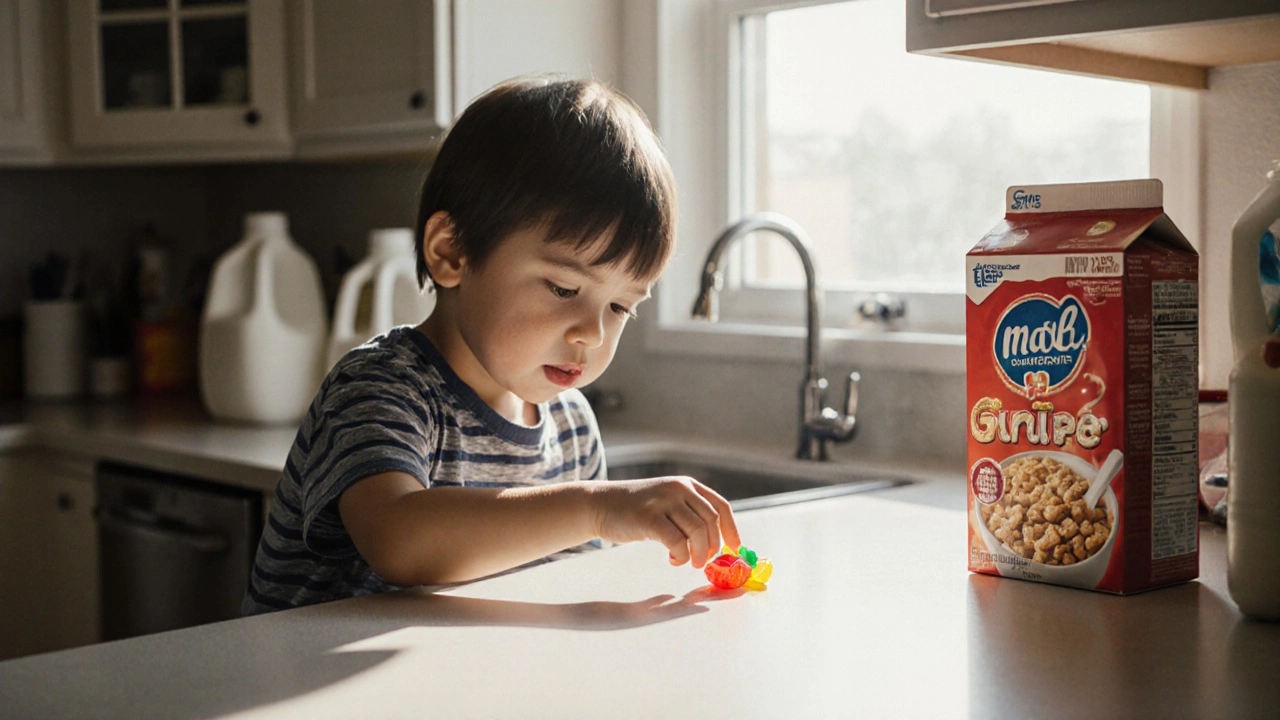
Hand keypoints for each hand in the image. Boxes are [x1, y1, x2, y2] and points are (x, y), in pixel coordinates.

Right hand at [586, 477, 740, 567]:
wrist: (600, 504)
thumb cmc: (636, 510)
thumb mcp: (666, 503)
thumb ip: (688, 516)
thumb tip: (715, 544)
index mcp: (687, 485)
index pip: (720, 507)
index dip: (731, 530)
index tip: (734, 548)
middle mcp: (679, 488)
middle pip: (711, 522)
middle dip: (711, 547)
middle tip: (702, 561)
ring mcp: (663, 501)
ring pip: (697, 532)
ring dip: (697, 554)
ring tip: (687, 561)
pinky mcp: (649, 517)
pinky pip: (677, 542)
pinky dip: (680, 556)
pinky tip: (672, 558)